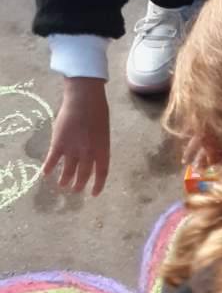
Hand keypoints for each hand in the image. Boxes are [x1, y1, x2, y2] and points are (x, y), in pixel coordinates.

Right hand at [42, 78, 110, 195]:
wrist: (84, 99)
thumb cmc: (97, 110)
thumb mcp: (104, 130)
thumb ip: (99, 144)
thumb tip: (94, 155)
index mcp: (103, 148)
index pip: (102, 172)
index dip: (98, 185)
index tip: (94, 194)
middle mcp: (88, 152)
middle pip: (84, 174)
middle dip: (79, 184)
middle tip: (75, 190)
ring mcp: (73, 149)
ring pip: (68, 171)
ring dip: (65, 180)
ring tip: (62, 185)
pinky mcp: (59, 143)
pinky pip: (53, 160)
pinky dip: (49, 168)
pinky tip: (45, 174)